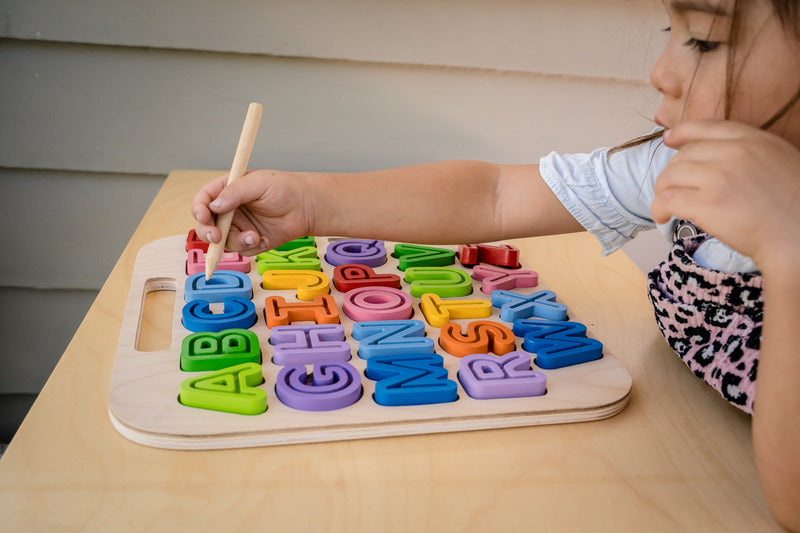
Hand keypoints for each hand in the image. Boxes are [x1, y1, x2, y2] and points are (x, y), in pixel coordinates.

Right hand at [191, 169, 312, 254]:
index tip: (203, 216)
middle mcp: (229, 211)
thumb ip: (236, 192)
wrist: (306, 207)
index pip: (203, 200)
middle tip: (217, 236)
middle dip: (207, 232)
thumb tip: (215, 205)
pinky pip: (240, 250)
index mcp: (226, 191)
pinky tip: (263, 239)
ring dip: (235, 241)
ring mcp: (238, 227)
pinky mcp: (250, 242)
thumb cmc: (284, 188)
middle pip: (205, 225)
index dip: (199, 209)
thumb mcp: (259, 183)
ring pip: (222, 242)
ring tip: (254, 236)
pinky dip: (249, 247)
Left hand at [651, 119, 799, 271]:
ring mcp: (718, 177)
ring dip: (662, 191)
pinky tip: (663, 216)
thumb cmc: (794, 206)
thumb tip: (715, 155)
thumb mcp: (778, 160)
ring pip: (669, 176)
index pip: (706, 128)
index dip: (681, 133)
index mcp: (753, 139)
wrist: (799, 236)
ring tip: (666, 205)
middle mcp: (734, 153)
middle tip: (672, 188)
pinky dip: (659, 208)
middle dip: (672, 172)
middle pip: (683, 155)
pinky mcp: (706, 204)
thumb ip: (749, 152)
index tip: (668, 139)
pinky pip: (667, 200)